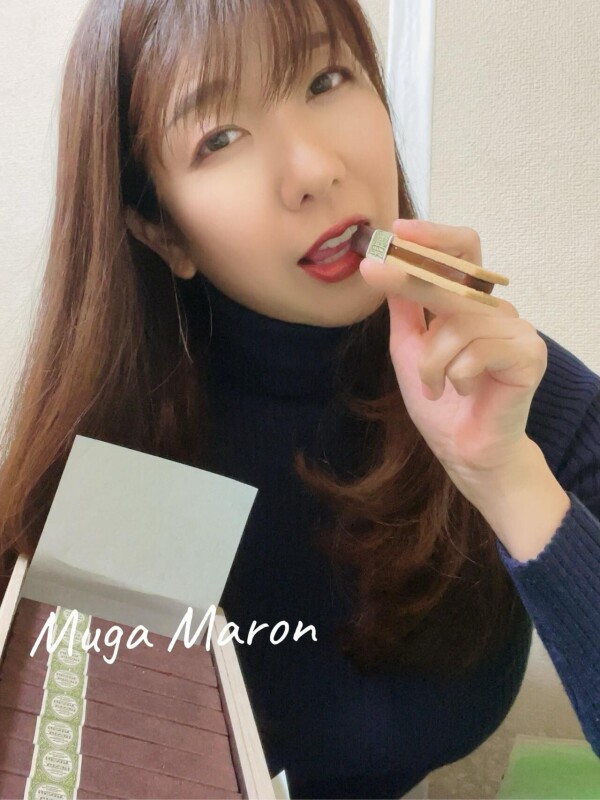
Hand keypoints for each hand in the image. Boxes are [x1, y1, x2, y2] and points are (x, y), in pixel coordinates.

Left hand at [359, 219, 548, 492]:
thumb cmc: (441, 400)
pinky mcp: (529, 355)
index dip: (433, 237)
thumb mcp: (410, 346)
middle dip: (410, 276)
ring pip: (457, 325)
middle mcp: (496, 310)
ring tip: (434, 386)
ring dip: (431, 362)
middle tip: (372, 270)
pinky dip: (456, 377)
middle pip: (455, 278)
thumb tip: (383, 262)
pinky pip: (476, 352)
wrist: (464, 450)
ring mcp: (517, 330)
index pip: (461, 252)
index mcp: (471, 304)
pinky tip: (461, 392)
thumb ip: (405, 307)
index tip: (396, 231)